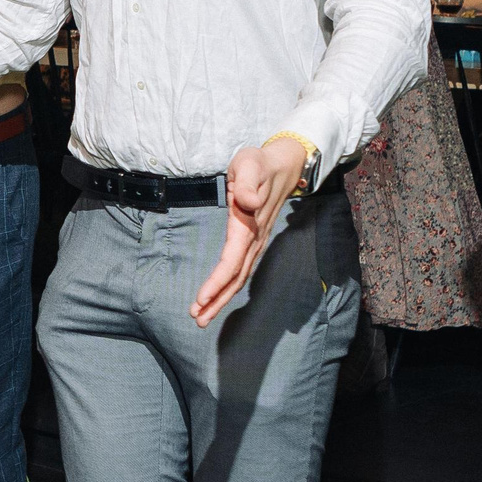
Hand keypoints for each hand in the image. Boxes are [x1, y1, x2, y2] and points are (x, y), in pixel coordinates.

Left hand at [192, 137, 306, 324]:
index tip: (202, 298)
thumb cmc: (260, 163)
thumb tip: (248, 202)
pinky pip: (239, 269)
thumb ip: (248, 182)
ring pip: (238, 277)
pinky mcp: (252, 241)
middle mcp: (254, 238)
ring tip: (202, 316)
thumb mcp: (250, 164)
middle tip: (197, 319)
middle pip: (235, 277)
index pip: (232, 260)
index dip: (217, 281)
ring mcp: (255, 241)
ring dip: (221, 298)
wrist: (283, 165)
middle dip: (217, 299)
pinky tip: (217, 296)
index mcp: (248, 224)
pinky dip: (227, 286)